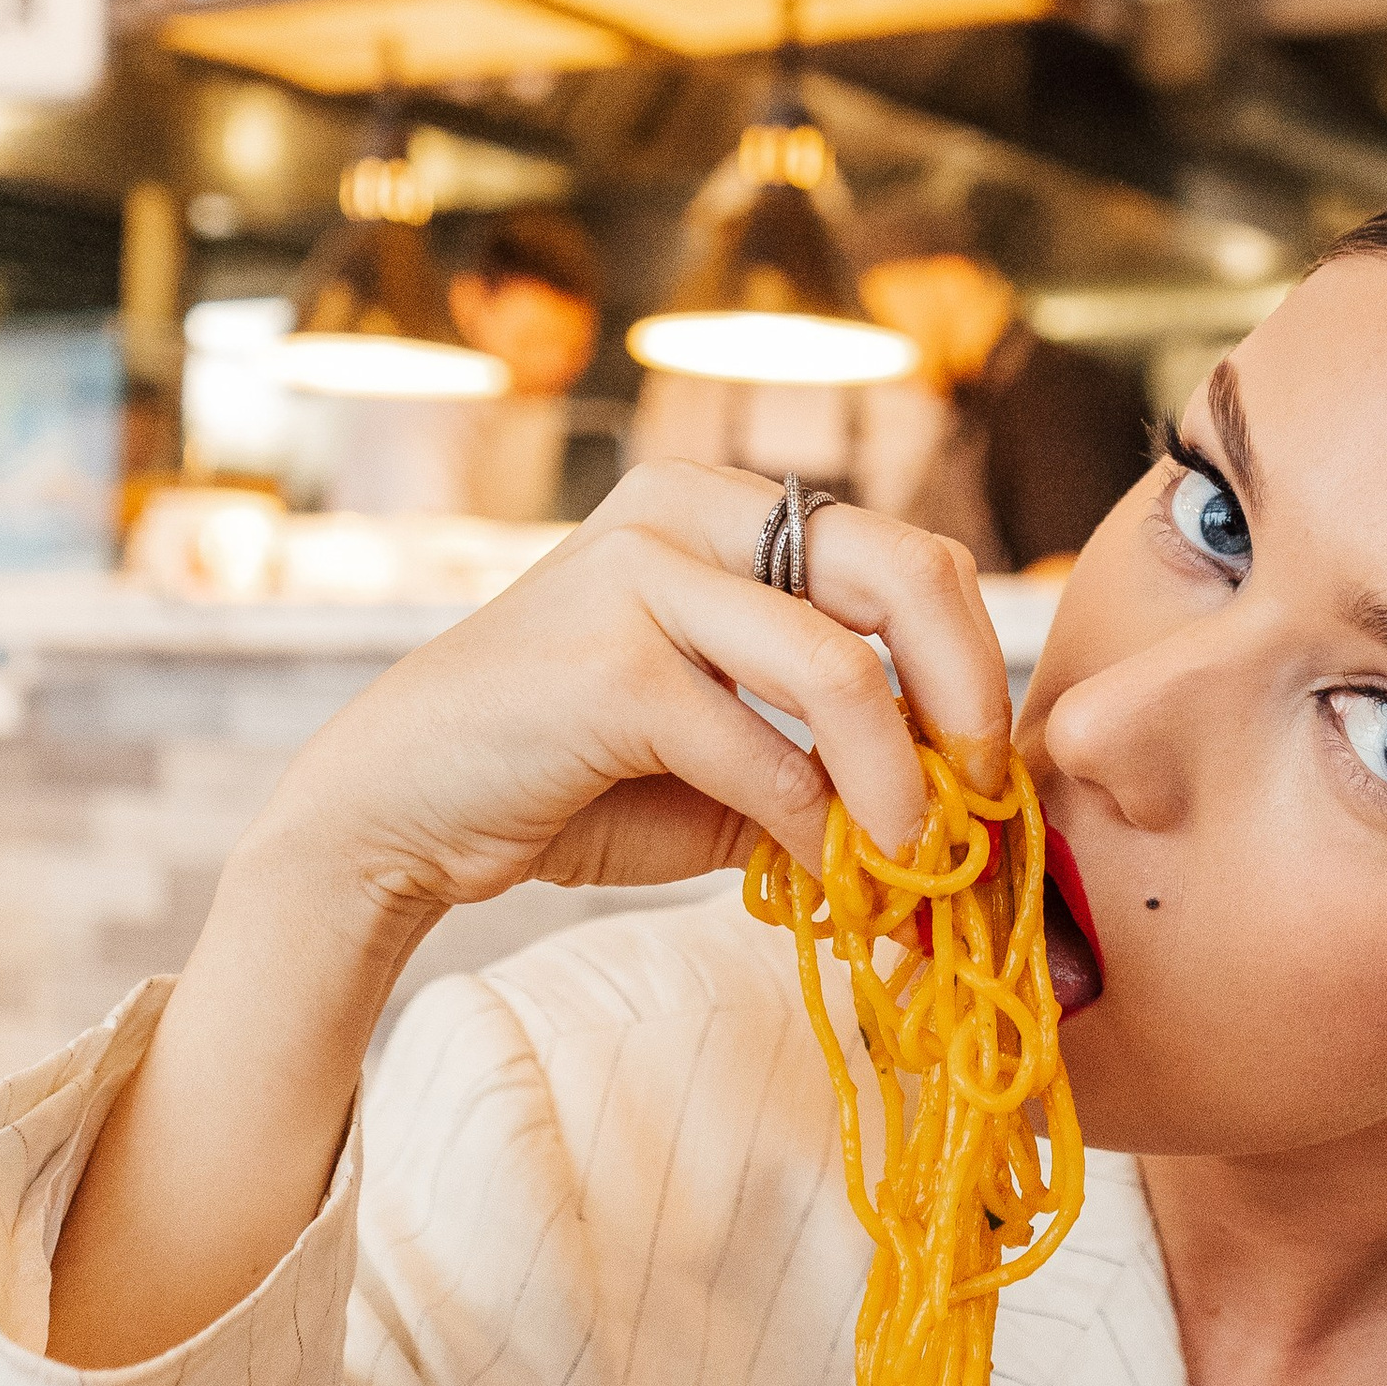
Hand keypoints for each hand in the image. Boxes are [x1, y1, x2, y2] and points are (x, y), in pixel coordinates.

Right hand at [47, 470, 1005, 1367]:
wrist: (397, 814)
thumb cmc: (569, 782)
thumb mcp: (728, 766)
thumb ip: (833, 775)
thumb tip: (966, 845)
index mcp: (727, 510)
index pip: (909, 558)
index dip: (974, 670)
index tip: (989, 778)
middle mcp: (690, 511)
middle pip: (907, 570)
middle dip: (970, 698)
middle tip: (979, 804)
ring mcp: (642, 574)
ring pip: (842, 670)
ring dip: (896, 789)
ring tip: (903, 868)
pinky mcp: (609, 662)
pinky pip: (761, 753)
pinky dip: (800, 825)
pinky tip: (801, 875)